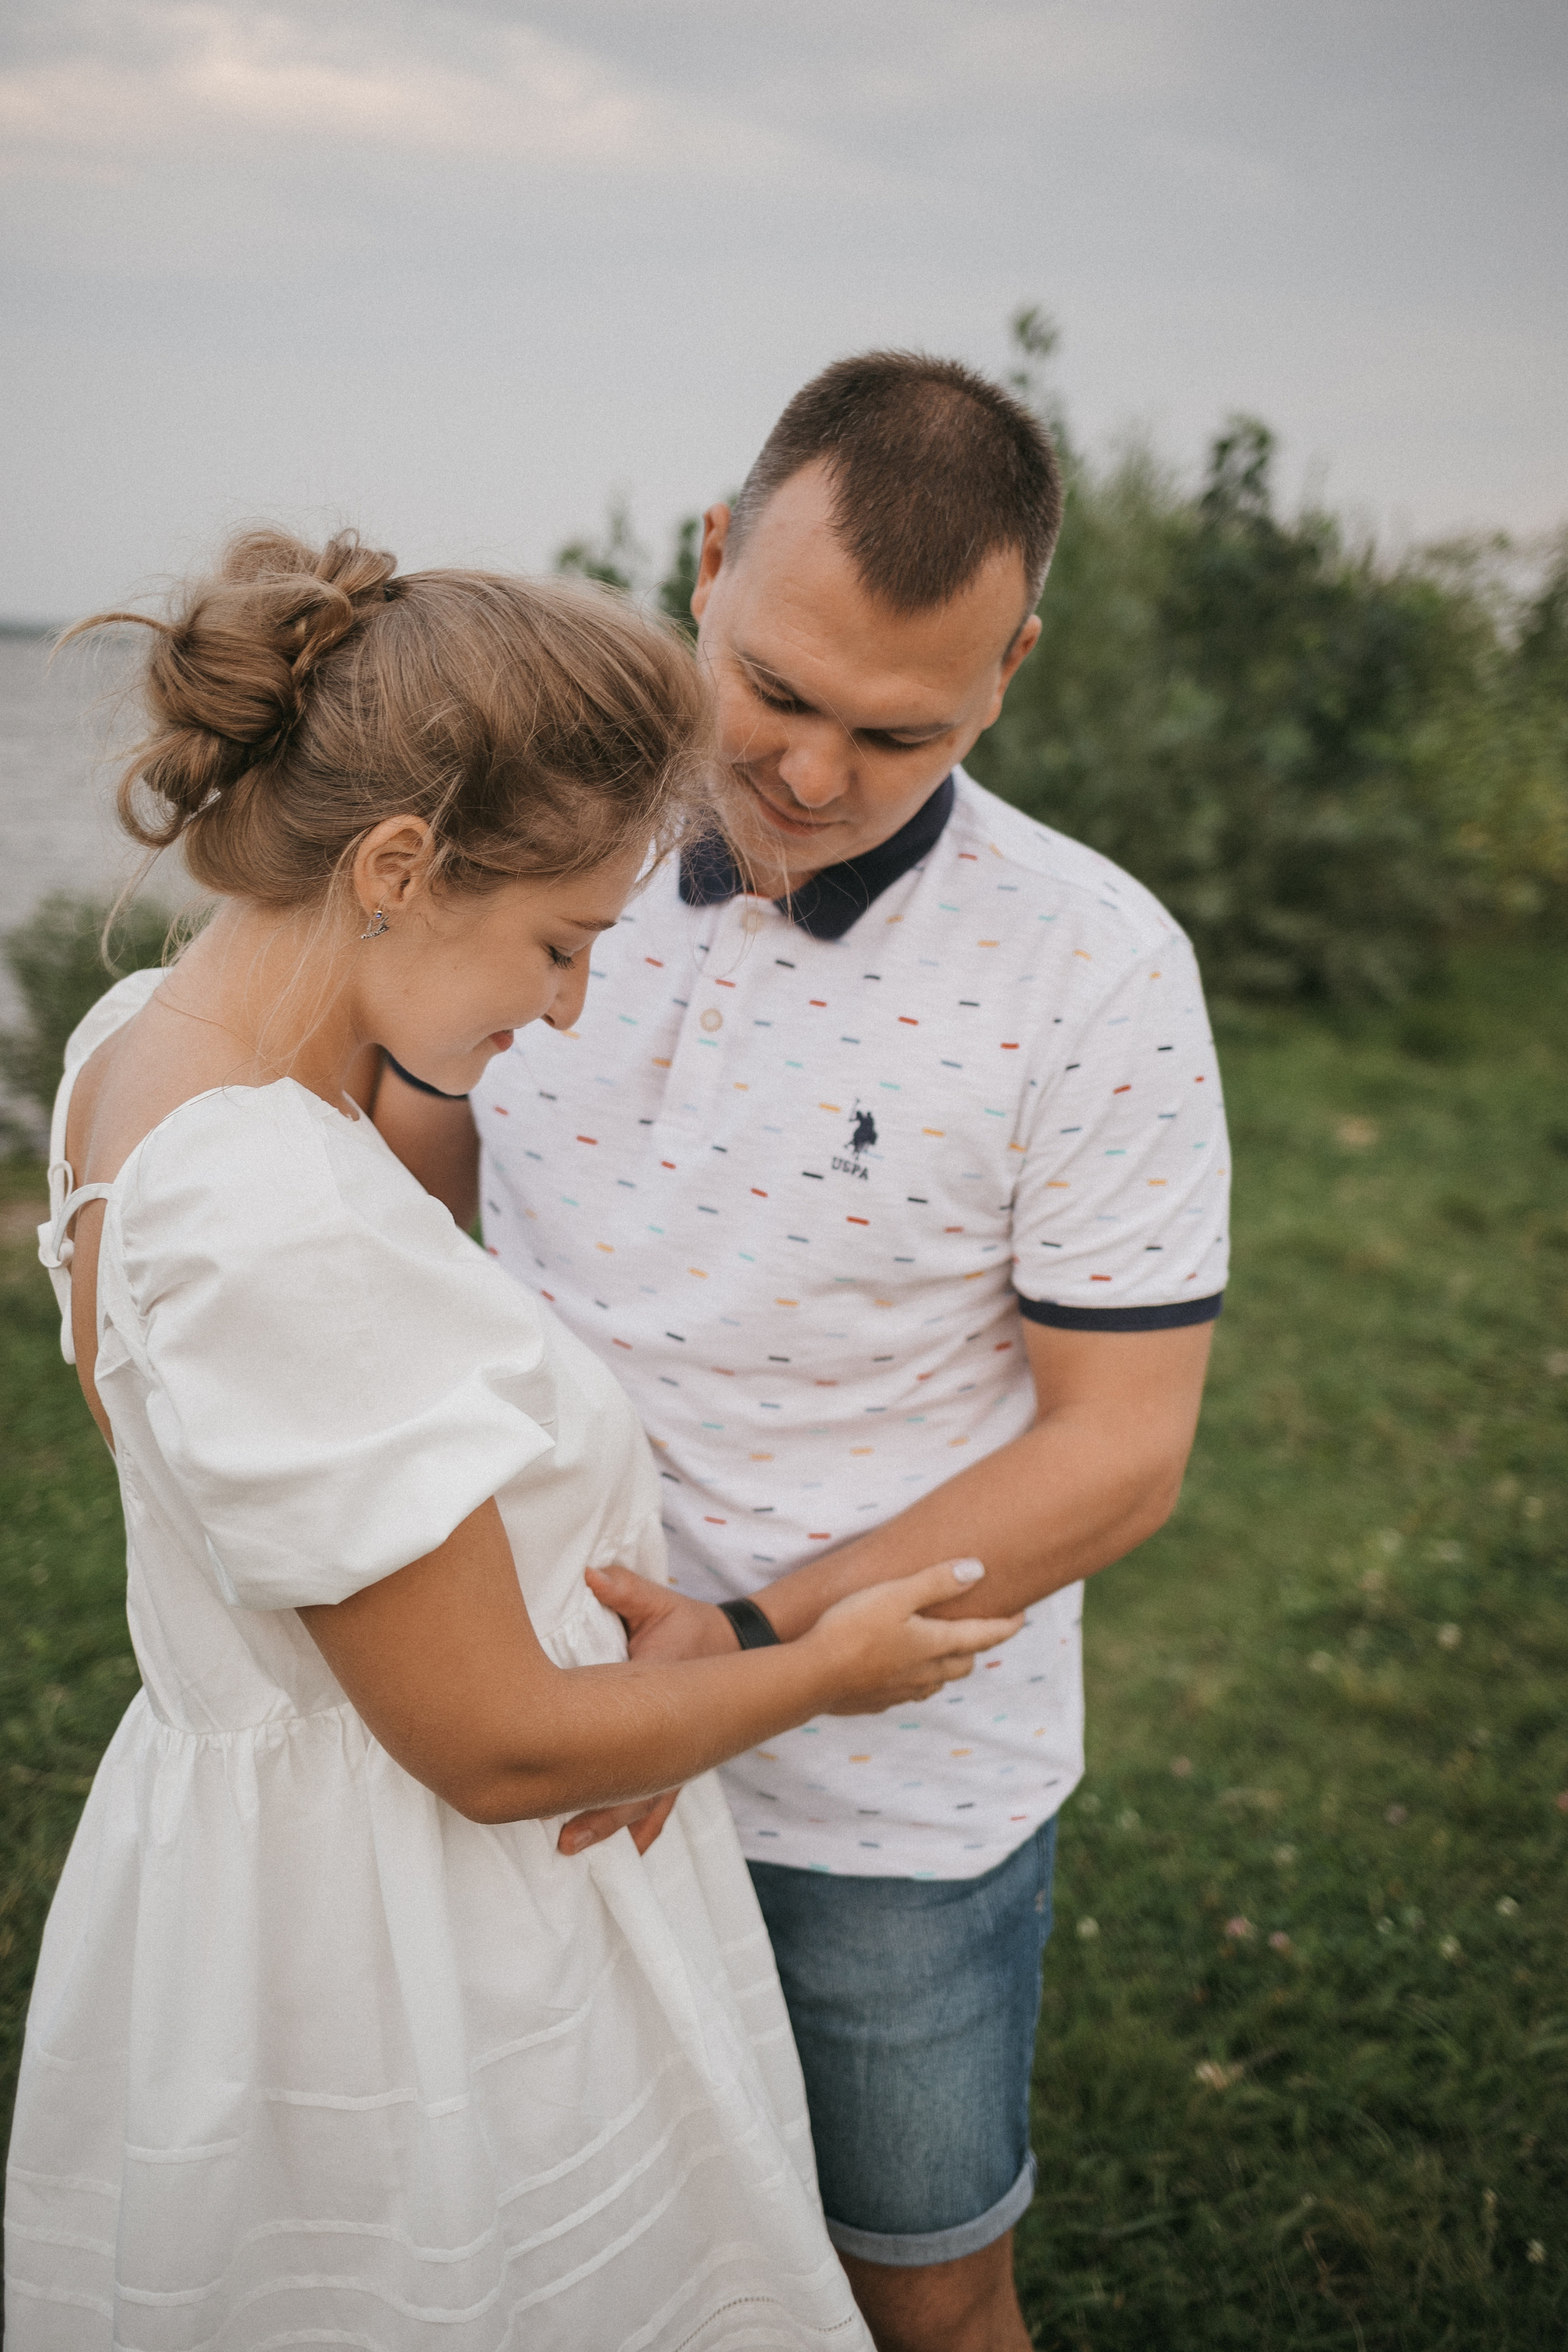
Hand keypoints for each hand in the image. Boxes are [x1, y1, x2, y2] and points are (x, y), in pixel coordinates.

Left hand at [558, 1566, 739, 1857]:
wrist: (743, 1650)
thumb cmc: (697, 1628)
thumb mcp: (664, 1605)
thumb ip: (627, 1591)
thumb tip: (591, 1575)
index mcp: (662, 1696)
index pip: (628, 1729)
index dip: (594, 1756)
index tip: (556, 1782)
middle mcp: (671, 1735)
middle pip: (636, 1783)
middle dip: (601, 1813)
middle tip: (564, 1841)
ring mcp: (677, 1753)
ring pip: (646, 1799)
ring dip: (614, 1823)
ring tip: (574, 1847)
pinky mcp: (678, 1758)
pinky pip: (661, 1798)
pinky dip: (645, 1823)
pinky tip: (633, 1847)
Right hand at [806, 1557, 1022, 1714]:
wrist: (812, 1676)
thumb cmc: (852, 1628)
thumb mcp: (895, 1594)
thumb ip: (937, 1582)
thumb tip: (978, 1570)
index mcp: (935, 1645)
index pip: (983, 1636)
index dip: (1005, 1626)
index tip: (1021, 1617)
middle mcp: (925, 1673)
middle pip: (964, 1663)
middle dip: (975, 1647)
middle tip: (976, 1630)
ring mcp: (902, 1691)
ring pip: (937, 1680)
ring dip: (946, 1665)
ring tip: (940, 1649)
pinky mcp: (878, 1702)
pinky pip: (909, 1692)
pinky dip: (916, 1679)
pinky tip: (901, 1670)